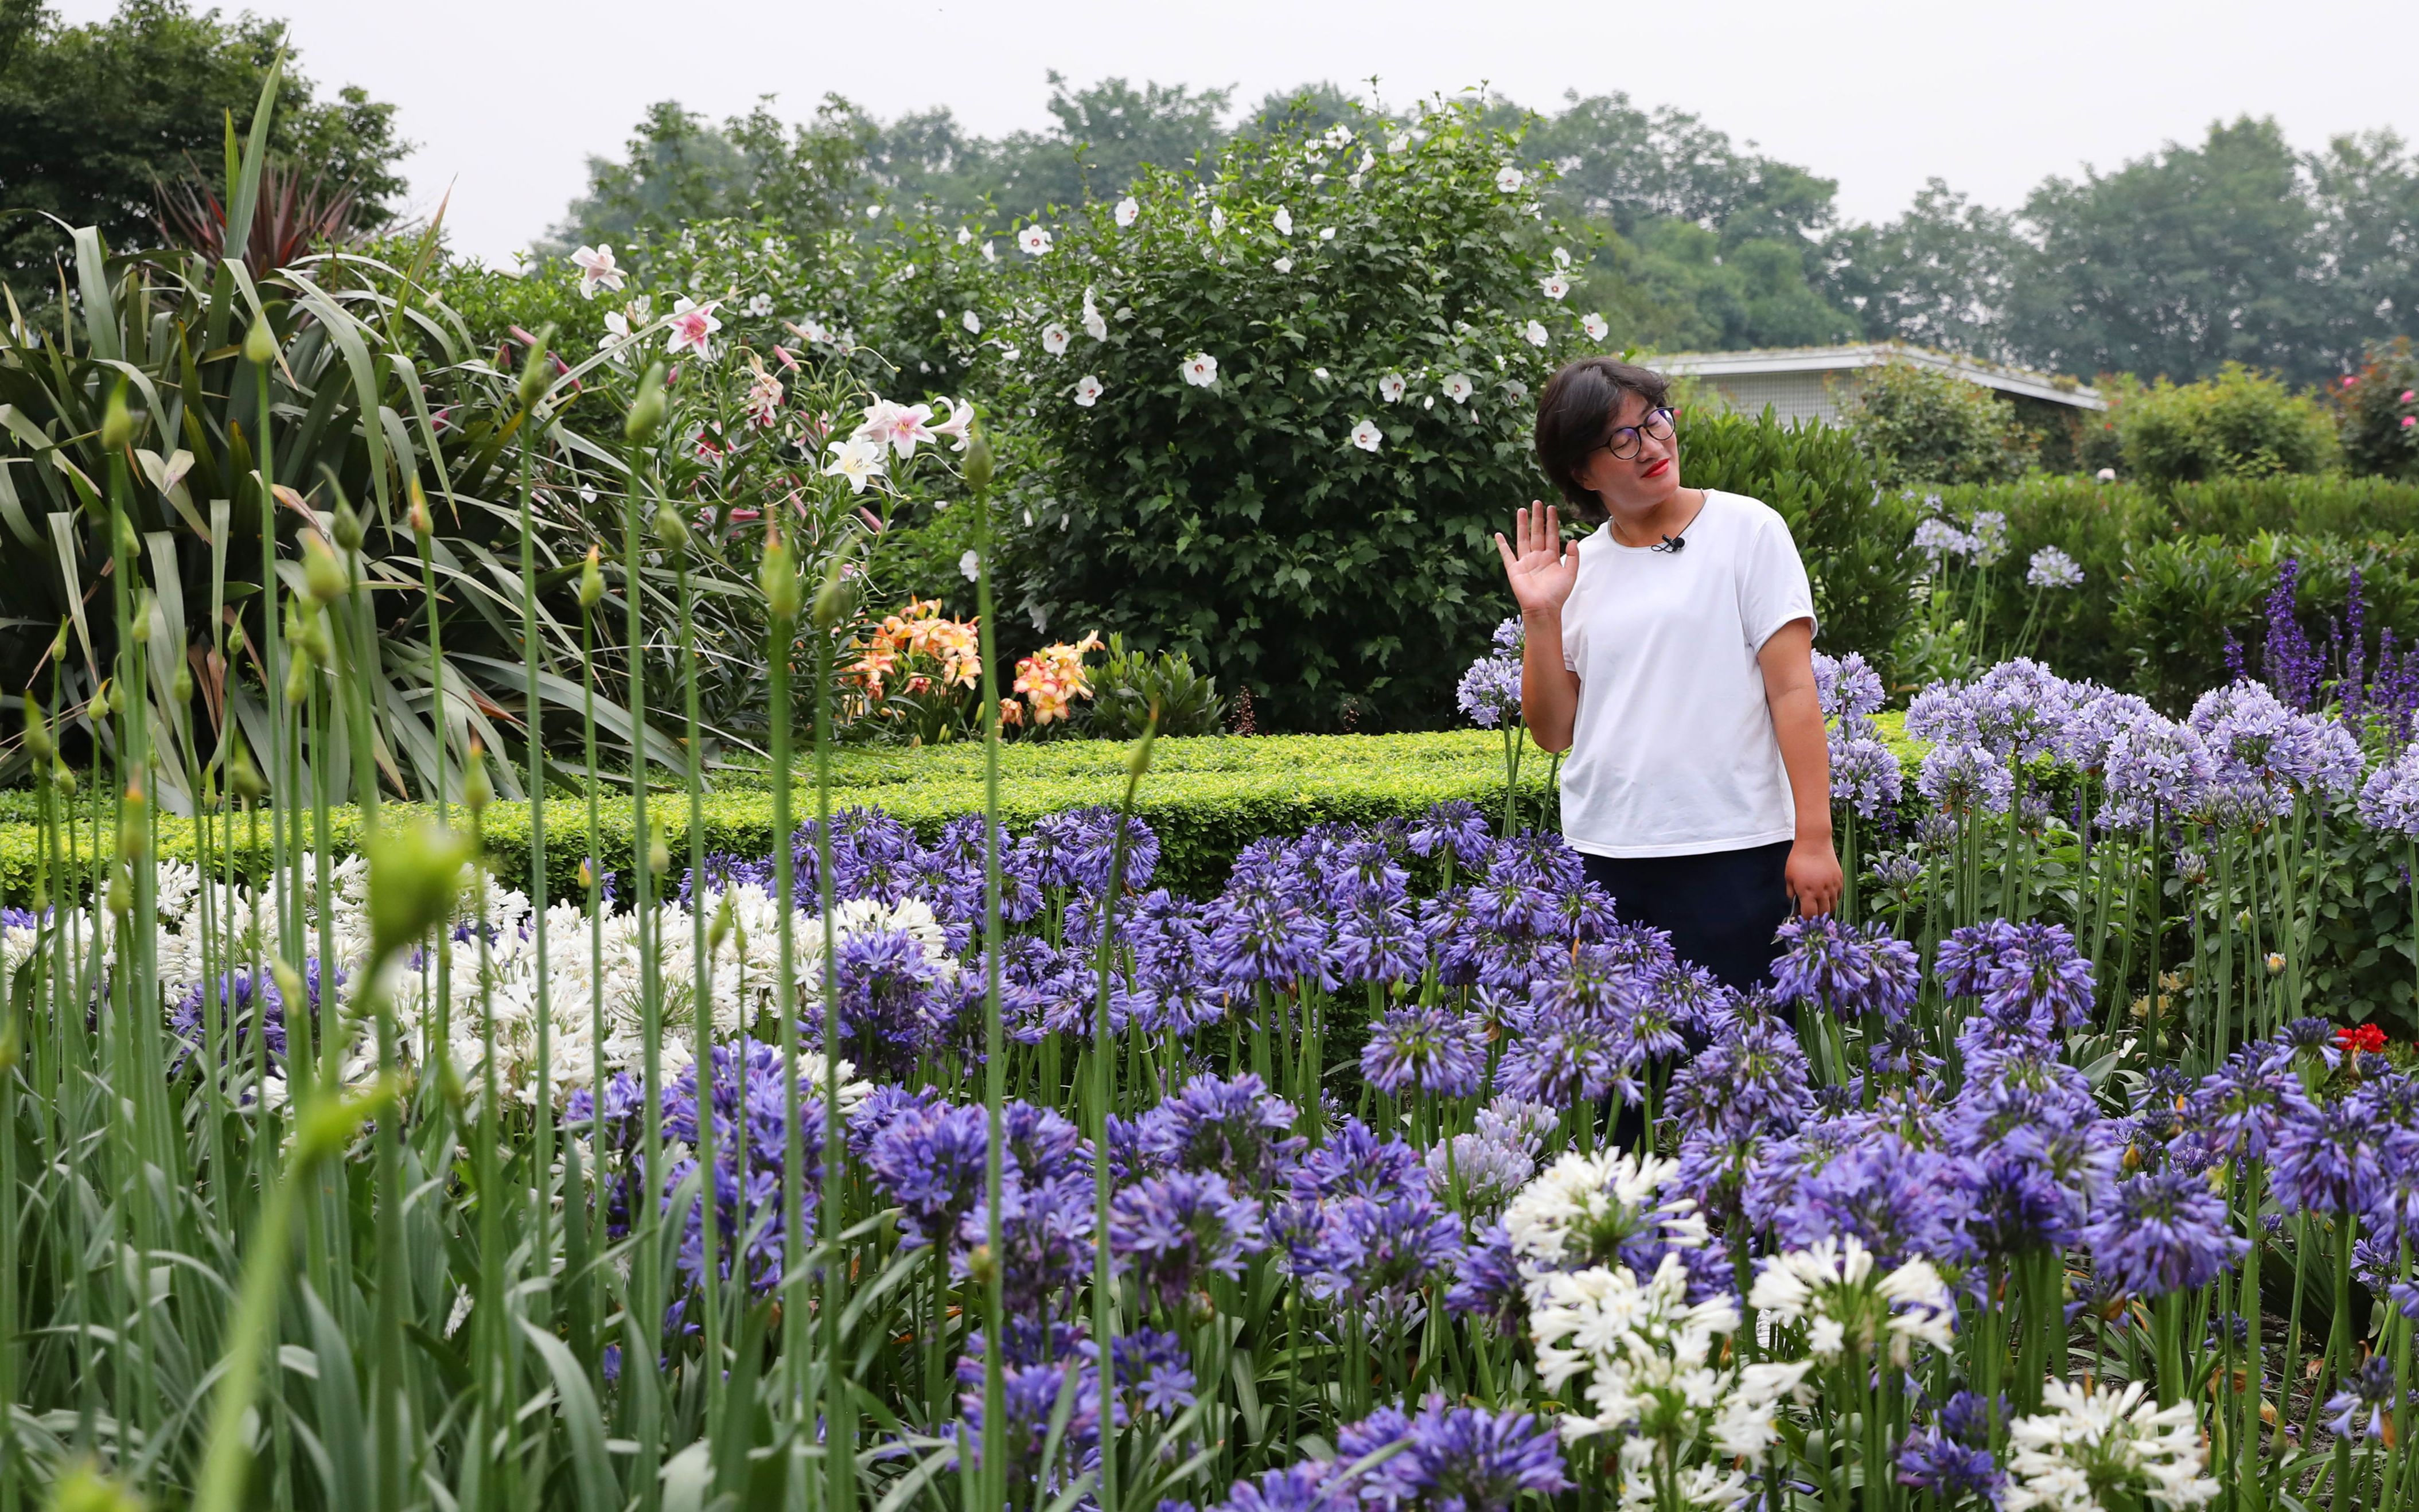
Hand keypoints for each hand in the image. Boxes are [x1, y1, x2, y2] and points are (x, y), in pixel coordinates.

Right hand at [1493, 500, 1579, 618]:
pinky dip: (1502, 545)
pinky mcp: (1514, 569)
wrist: (1543, 608)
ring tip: (1521, 510)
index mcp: (1551, 558)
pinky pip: (1507, 554)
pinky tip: (1498, 535)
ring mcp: (1525, 562)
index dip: (1552, 521)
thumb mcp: (1570, 574)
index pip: (1552, 535)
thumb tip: (1573, 540)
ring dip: (1522, 525)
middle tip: (1537, 502)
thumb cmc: (1557, 594)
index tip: (1552, 508)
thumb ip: (1573, 557)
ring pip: (1523, 538)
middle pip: (1537, 533)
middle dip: (1537, 518)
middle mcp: (1538, 557)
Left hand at [1785, 836, 1842, 917]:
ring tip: (1818, 905)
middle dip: (1816, 916)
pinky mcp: (1840, 880)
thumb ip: (1791, 894)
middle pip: (1823, 913)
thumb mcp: (1788, 877)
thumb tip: (1795, 905)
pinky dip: (1832, 899)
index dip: (1807, 919)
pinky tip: (1825, 895)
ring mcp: (1833, 886)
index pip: (1810, 915)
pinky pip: (1838, 896)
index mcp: (1807, 892)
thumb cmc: (1798, 859)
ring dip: (1825, 909)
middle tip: (1811, 913)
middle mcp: (1822, 892)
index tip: (1803, 918)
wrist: (1814, 843)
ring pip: (1833, 907)